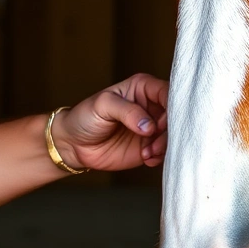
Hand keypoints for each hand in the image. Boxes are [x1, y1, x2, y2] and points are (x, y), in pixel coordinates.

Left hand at [50, 73, 167, 171]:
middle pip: (175, 116)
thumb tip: (149, 125)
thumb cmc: (84, 116)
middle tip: (153, 142)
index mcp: (143, 88)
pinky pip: (165, 152)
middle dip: (169, 131)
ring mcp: (151, 128)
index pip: (168, 92)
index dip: (172, 107)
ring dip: (164, 146)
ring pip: (172, 135)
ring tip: (147, 152)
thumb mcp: (102, 105)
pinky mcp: (149, 146)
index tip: (161, 122)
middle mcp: (151, 106)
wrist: (73, 144)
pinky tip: (146, 158)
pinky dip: (160, 157)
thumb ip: (127, 111)